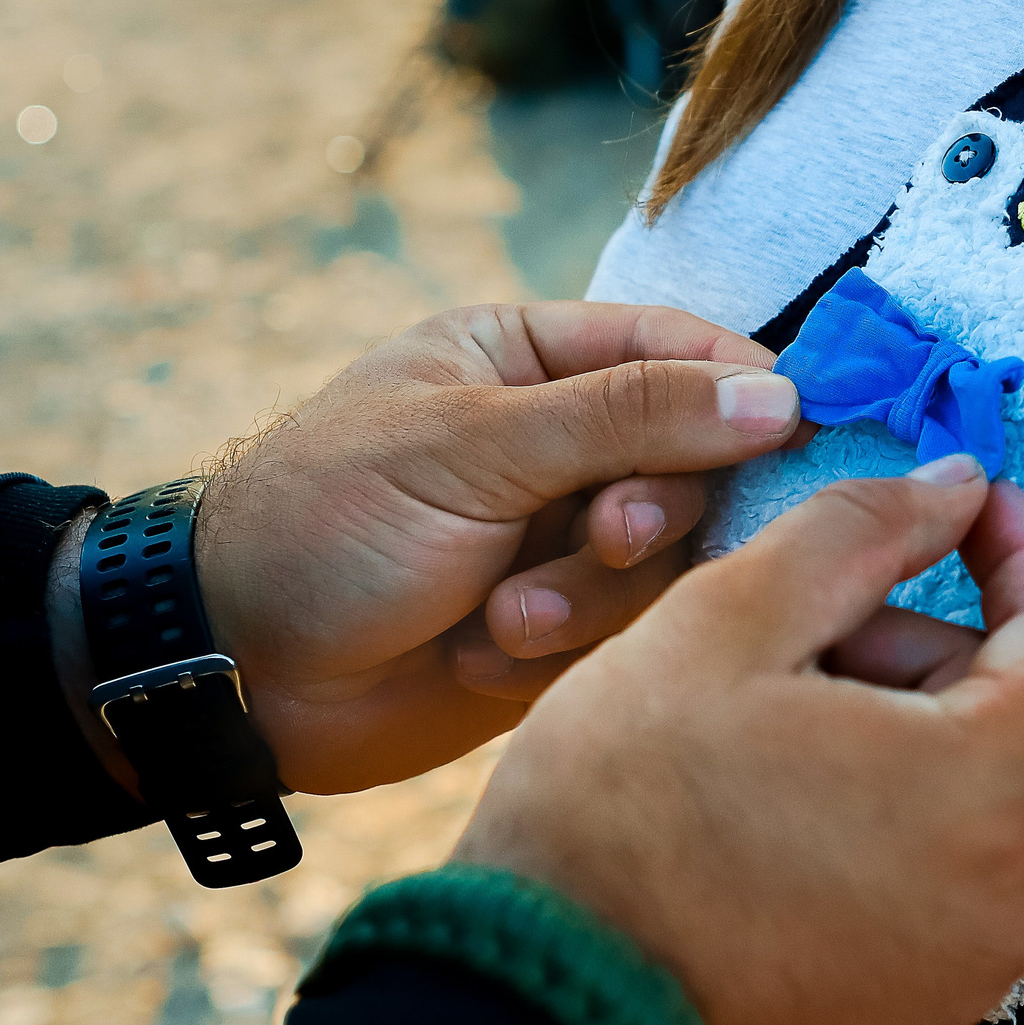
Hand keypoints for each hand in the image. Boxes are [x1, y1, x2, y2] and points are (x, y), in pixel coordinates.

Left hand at [57, 303, 802, 796]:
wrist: (232, 673)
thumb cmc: (325, 523)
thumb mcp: (471, 448)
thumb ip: (626, 419)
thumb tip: (779, 396)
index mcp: (527, 359)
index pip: (679, 351)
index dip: (743, 391)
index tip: (791, 432)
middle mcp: (557, 443)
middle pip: (693, 465)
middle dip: (649, 512)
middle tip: (608, 538)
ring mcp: (560, 539)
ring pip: (665, 561)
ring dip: (590, 594)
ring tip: (507, 619)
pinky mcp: (559, 632)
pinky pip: (624, 634)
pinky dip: (559, 648)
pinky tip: (479, 654)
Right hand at [454, 457, 1023, 1024]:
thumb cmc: (621, 816)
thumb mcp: (725, 623)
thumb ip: (858, 531)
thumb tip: (956, 484)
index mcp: (990, 792)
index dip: (1019, 547)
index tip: (963, 499)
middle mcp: (1012, 900)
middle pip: (1006, 719)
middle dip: (911, 647)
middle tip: (787, 626)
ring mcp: (965, 975)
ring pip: (961, 798)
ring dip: (882, 732)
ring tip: (747, 723)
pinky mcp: (911, 1023)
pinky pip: (928, 879)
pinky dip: (871, 818)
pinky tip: (758, 808)